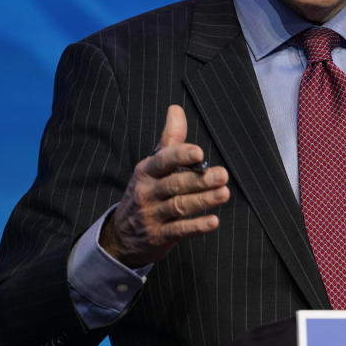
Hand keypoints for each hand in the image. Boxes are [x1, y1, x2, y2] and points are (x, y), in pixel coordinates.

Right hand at [100, 104, 229, 267]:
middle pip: (175, 185)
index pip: (162, 162)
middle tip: (223, 174)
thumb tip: (176, 109)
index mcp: (146, 172)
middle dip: (200, 180)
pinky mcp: (160, 236)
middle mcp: (148, 193)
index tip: (199, 153)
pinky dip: (196, 226)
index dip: (180, 157)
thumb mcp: (153, 165)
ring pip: (180, 207)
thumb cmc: (147, 191)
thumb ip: (170, 140)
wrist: (122, 235)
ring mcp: (152, 216)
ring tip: (224, 193)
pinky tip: (213, 221)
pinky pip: (179, 230)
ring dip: (203, 200)